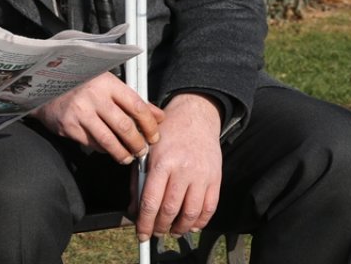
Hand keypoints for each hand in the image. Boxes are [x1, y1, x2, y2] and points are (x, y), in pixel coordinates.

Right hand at [30, 72, 164, 163]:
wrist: (45, 89)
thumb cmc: (81, 85)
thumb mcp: (108, 85)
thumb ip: (133, 100)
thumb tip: (158, 115)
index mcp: (107, 83)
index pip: (137, 106)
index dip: (150, 125)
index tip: (154, 135)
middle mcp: (94, 97)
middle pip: (125, 127)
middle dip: (138, 143)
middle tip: (143, 150)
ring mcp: (80, 113)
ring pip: (109, 141)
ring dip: (123, 153)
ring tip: (128, 156)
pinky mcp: (70, 127)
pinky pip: (93, 144)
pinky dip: (104, 150)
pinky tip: (108, 149)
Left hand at [133, 93, 222, 241]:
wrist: (195, 117)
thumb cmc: (167, 134)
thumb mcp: (146, 153)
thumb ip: (139, 182)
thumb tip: (134, 211)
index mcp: (162, 162)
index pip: (151, 201)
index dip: (145, 222)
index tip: (141, 234)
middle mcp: (183, 170)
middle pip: (171, 210)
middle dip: (160, 227)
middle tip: (155, 233)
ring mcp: (202, 175)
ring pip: (191, 213)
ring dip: (180, 228)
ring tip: (171, 231)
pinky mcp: (216, 178)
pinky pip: (210, 207)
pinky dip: (200, 222)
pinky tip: (191, 225)